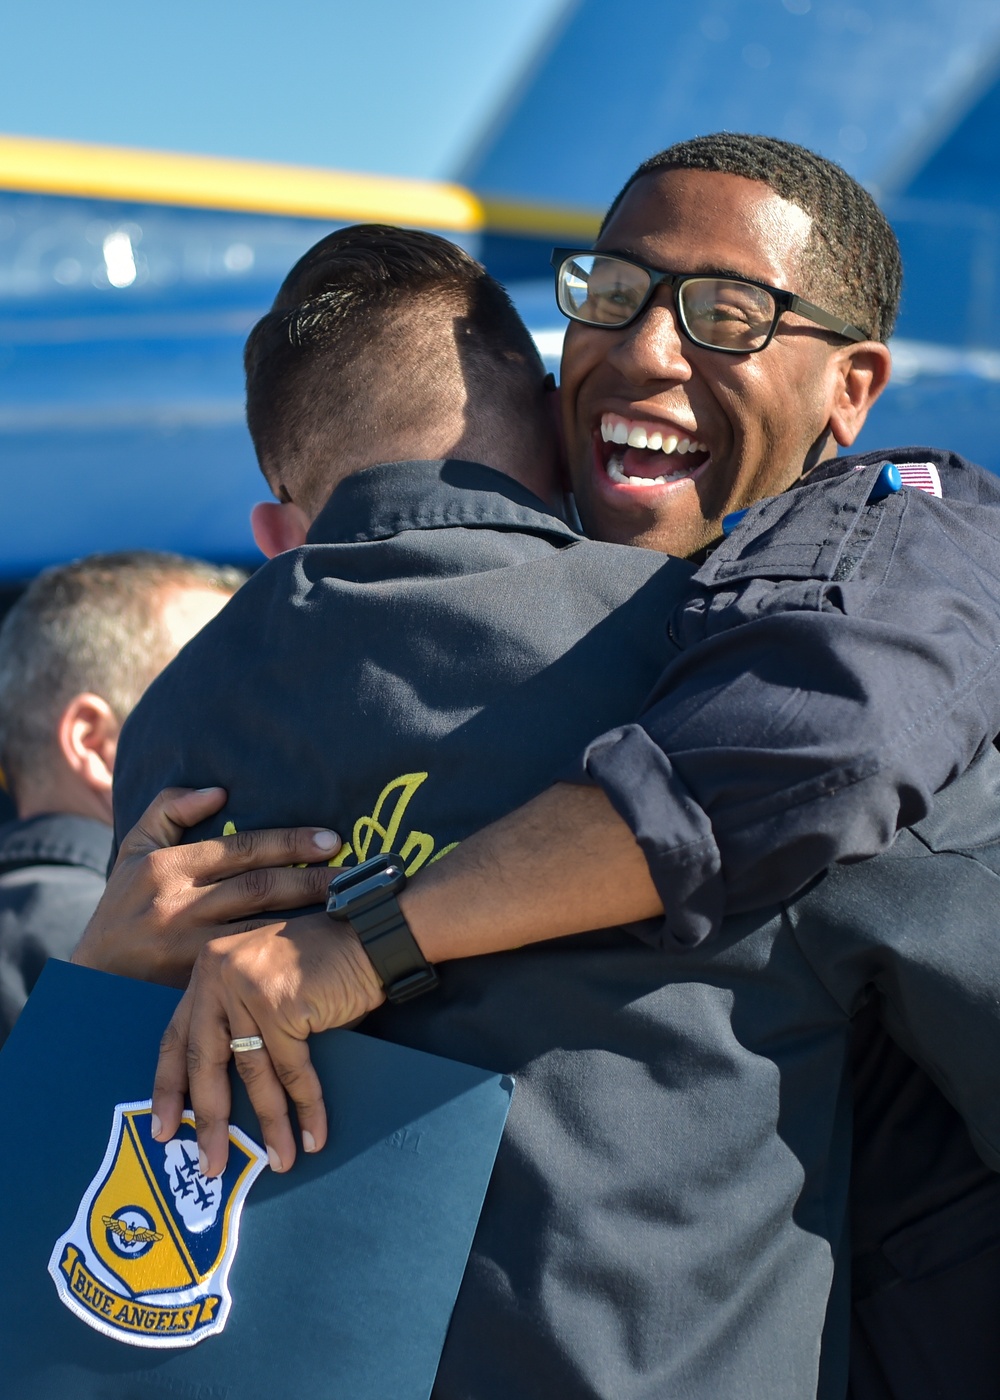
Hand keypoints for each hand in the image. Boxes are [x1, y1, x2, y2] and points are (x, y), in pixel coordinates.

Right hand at [72, 787, 341, 985]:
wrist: (91, 979)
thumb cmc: (122, 907)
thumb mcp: (134, 851)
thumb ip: (168, 810)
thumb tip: (219, 791)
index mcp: (166, 867)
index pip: (241, 849)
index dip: (290, 843)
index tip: (331, 840)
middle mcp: (177, 906)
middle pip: (259, 888)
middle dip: (311, 879)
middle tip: (353, 871)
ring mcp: (187, 949)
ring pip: (260, 929)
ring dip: (307, 917)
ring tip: (348, 906)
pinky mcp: (195, 984)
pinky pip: (249, 966)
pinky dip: (284, 956)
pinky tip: (317, 949)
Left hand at [151, 912, 385, 1174]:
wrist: (371, 934)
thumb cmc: (323, 961)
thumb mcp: (264, 981)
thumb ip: (240, 1018)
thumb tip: (227, 1090)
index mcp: (208, 970)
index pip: (177, 1037)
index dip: (170, 1087)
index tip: (162, 1128)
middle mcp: (218, 975)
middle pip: (206, 1061)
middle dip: (209, 1120)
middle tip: (209, 1164)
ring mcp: (247, 989)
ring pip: (253, 1072)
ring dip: (269, 1123)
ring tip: (278, 1161)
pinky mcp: (280, 1005)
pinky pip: (292, 1070)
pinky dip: (305, 1107)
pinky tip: (312, 1135)